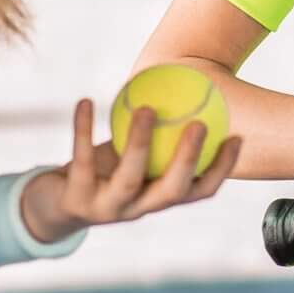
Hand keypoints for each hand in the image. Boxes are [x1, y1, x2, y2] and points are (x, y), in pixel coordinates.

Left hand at [22, 100, 241, 239]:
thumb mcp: (136, 156)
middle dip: (188, 159)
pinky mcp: (76, 200)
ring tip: (146, 109)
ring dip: (139, 143)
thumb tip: (188, 84)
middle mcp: (140, 209)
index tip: (236, 136)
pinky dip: (83, 129)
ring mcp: (108, 208)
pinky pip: (82, 159)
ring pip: (129, 179)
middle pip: (172, 191)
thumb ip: (161, 135)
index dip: (222, 168)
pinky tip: (86, 100)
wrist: (57, 205)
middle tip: (199, 125)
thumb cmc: (106, 170)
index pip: (201, 190)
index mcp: (159, 198)